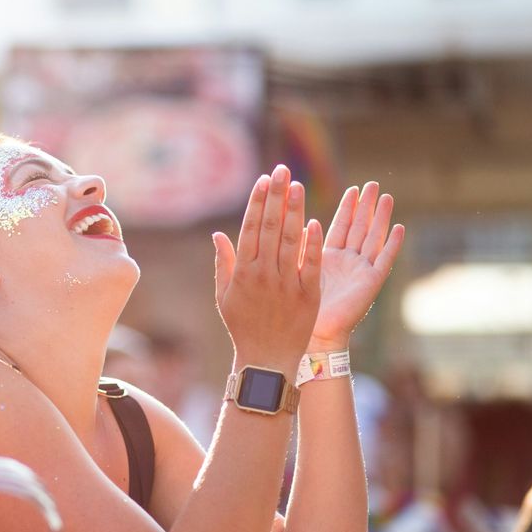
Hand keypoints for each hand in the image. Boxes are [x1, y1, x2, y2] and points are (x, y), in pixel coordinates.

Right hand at [214, 165, 323, 371]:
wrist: (266, 360)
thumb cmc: (243, 327)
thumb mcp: (224, 296)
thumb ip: (223, 262)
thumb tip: (217, 234)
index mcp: (242, 272)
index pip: (251, 228)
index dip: (258, 202)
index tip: (264, 180)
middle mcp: (262, 274)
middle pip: (271, 227)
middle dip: (277, 196)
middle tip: (283, 170)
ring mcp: (285, 284)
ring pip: (290, 240)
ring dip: (295, 211)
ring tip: (299, 186)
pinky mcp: (307, 295)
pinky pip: (309, 265)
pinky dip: (311, 244)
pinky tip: (314, 222)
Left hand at [308, 182, 404, 350]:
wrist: (313, 335)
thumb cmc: (298, 308)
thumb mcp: (296, 270)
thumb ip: (298, 247)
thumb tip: (294, 221)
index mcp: (328, 258)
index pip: (340, 227)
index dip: (347, 208)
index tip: (352, 189)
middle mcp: (347, 263)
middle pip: (359, 228)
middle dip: (366, 206)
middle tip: (373, 184)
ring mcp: (361, 272)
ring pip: (373, 238)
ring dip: (380, 218)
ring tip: (386, 196)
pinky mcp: (371, 283)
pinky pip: (384, 260)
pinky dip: (392, 245)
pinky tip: (399, 228)